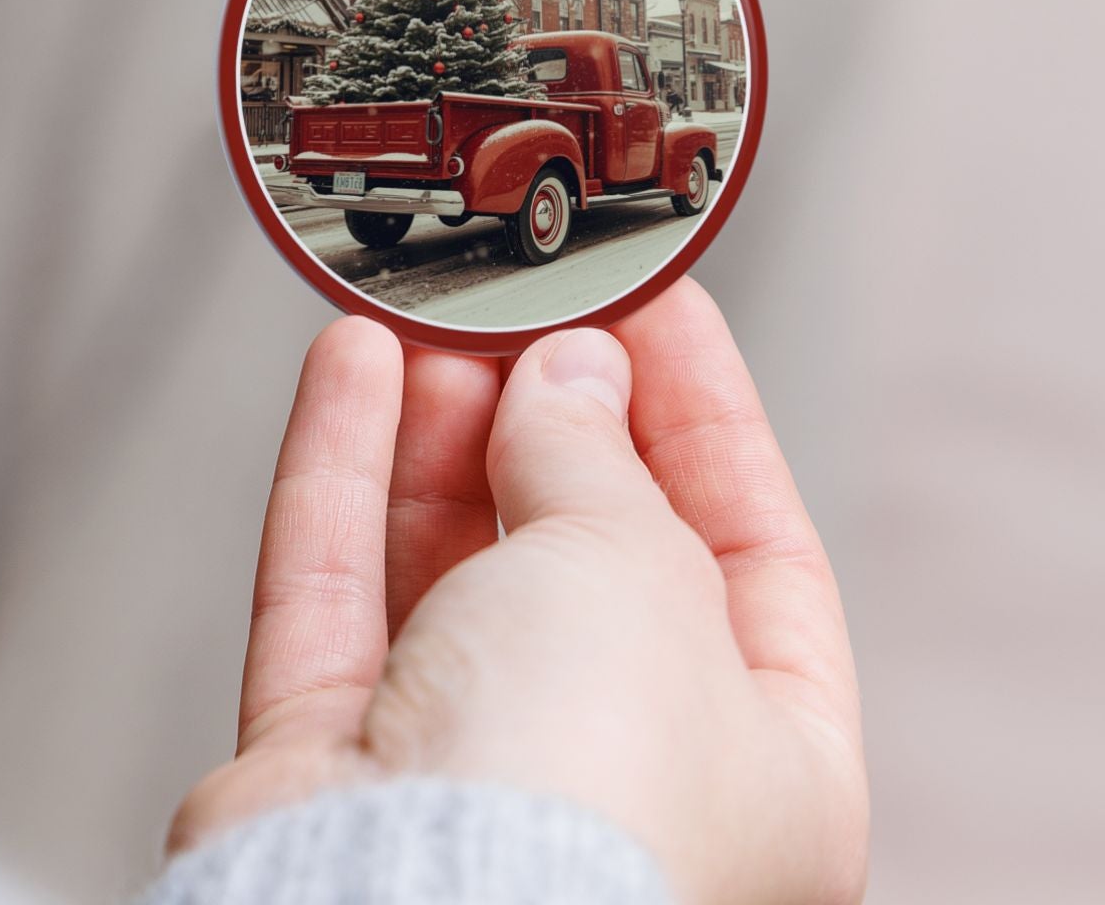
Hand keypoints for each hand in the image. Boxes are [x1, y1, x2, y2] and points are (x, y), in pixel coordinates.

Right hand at [173, 281, 867, 904]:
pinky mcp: (333, 771)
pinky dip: (342, 474)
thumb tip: (570, 372)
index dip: (703, 415)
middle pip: (588, 555)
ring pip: (452, 567)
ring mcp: (469, 781)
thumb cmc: (580, 799)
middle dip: (550, 416)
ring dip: (439, 432)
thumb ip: (597, 453)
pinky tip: (349, 367)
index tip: (652, 305)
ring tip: (429, 324)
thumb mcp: (635, 564)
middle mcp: (621, 782)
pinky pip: (339, 593)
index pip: (758, 553)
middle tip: (522, 310)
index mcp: (771, 773)